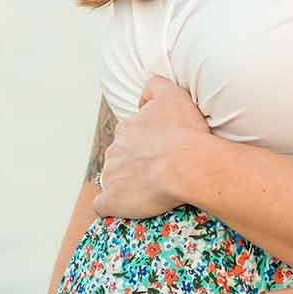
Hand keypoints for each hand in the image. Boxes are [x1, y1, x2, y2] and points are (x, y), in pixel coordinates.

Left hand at [91, 75, 209, 218]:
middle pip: (120, 159)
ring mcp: (110, 176)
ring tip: (151, 192)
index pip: (129, 138)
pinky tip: (127, 207)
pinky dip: (112, 206)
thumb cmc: (185, 133)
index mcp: (126, 130)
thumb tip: (143, 99)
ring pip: (113, 181)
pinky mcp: (112, 200)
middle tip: (159, 173)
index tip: (161, 153)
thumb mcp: (173, 95)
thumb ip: (154, 86)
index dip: (145, 147)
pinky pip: (103, 205)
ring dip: (127, 186)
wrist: (188, 164)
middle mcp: (114, 151)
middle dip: (135, 165)